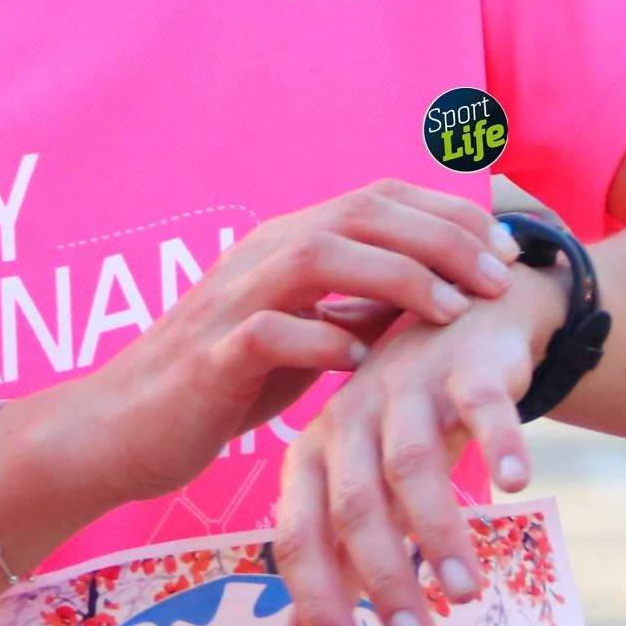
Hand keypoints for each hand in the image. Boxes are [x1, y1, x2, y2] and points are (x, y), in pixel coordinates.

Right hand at [36, 182, 515, 514]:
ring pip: (321, 255)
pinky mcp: (209, 356)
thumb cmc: (216, 386)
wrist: (119, 427)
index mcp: (286, 245)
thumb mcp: (300, 337)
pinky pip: (270, 332)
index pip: (379, 199)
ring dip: (397, 278)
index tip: (505, 251)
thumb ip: (354, 308)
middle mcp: (260, 256)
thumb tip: (427, 291)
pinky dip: (322, 341)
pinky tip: (360, 365)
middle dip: (442, 238)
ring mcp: (231, 301)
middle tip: (498, 277)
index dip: (449, 216)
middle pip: (363, 212)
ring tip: (450, 312)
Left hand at [276, 262, 560, 625]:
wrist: (468, 315)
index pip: (299, 533)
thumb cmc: (410, 417)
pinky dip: (499, 441)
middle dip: (384, 580)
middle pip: (356, 507)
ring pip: (413, 466)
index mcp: (317, 452)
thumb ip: (336, 558)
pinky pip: (480, 405)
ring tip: (467, 594)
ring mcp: (407, 388)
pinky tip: (518, 484)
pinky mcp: (465, 365)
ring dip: (439, 532)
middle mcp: (351, 418)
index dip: (315, 598)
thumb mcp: (367, 483)